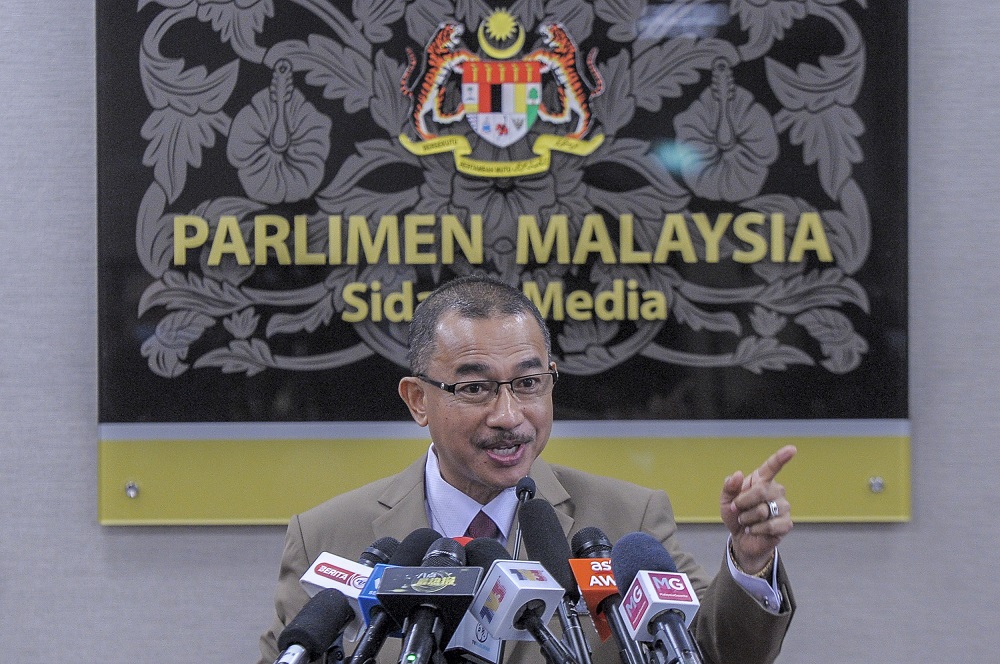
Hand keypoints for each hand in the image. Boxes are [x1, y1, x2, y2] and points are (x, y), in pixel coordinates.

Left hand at [720, 445, 796, 573]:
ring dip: (748, 518)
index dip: (781, 457)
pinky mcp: (786, 524)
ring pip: (763, 510)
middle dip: (743, 502)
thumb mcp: (725, 500)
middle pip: (761, 491)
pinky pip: (771, 525)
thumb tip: (737, 474)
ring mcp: (783, 507)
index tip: (792, 449)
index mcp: (761, 480)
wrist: (741, 538)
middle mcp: (775, 491)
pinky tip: (754, 530)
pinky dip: (757, 529)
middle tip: (736, 509)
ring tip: (746, 522)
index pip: (772, 466)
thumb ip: (729, 487)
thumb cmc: (735, 514)